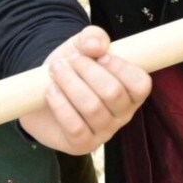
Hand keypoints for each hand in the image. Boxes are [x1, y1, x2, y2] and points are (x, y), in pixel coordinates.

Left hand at [17, 26, 151, 154]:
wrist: (41, 94)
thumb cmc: (71, 70)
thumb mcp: (81, 46)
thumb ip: (92, 37)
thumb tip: (95, 46)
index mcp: (130, 92)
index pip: (141, 84)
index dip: (121, 67)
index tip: (100, 56)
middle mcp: (122, 115)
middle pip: (113, 93)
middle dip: (87, 71)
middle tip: (69, 61)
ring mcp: (103, 132)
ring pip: (92, 108)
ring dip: (70, 83)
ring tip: (56, 70)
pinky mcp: (81, 145)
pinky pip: (75, 127)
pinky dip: (60, 105)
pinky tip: (51, 91)